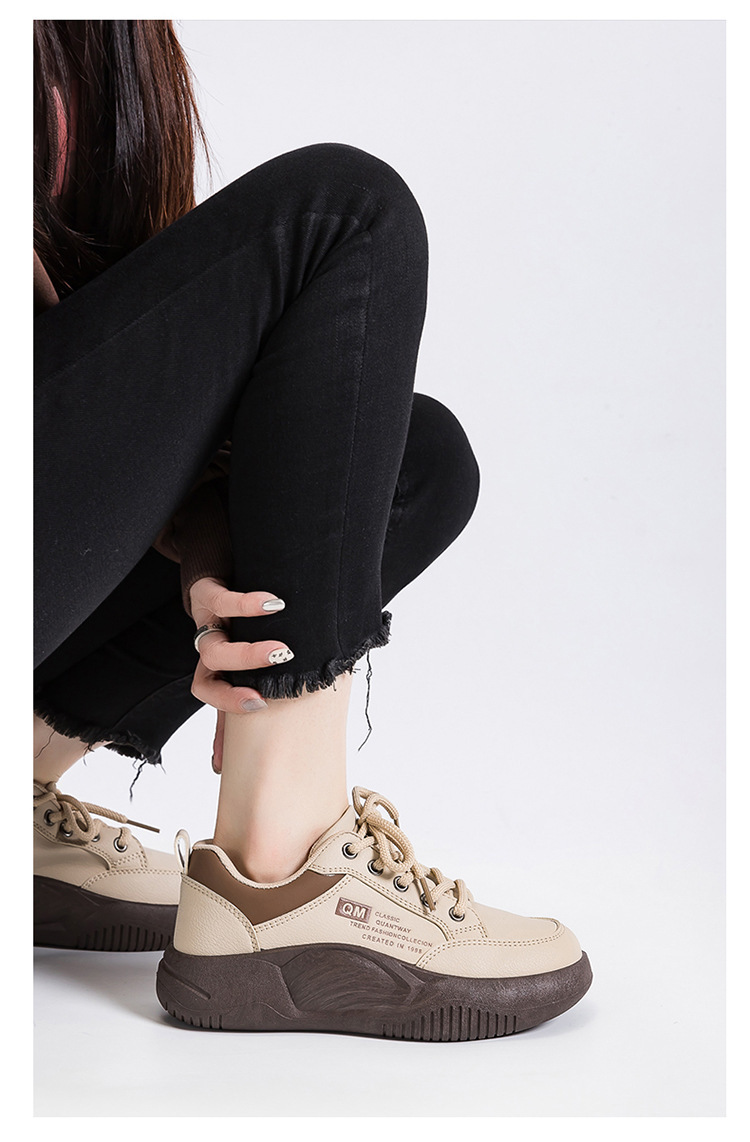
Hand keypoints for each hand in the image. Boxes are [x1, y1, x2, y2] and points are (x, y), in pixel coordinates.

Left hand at [188, 576, 291, 714]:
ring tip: (282, 651)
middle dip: (235, 688)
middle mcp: (206, 647)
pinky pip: (222, 601)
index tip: (259, 707)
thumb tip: (221, 767)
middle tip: (269, 694)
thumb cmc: (236, 623)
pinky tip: (275, 605)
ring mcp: (205, 621)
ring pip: (212, 648)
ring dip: (247, 654)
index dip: (228, 704)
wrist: (217, 569)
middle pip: (209, 674)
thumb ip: (233, 706)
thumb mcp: (239, 662)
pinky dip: (248, 606)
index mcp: (213, 666)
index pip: (209, 694)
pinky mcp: (207, 590)